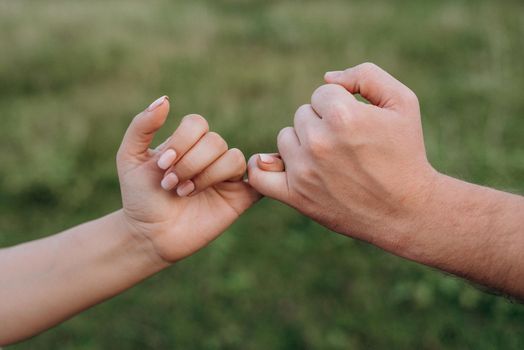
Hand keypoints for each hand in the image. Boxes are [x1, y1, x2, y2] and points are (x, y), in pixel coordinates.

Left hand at [117, 96, 259, 262]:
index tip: (161, 166)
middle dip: (190, 163)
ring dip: (207, 175)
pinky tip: (224, 189)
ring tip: (185, 193)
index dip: (182, 141)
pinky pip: (258, 181)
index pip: (197, 124)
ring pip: (234, 158)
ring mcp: (226, 177)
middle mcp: (209, 156)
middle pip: (215, 141)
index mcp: (188, 143)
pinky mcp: (239, 198)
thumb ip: (142, 126)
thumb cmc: (139, 197)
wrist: (149, 235)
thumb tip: (165, 99)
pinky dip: (254, 178)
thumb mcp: (129, 158)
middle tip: (170, 185)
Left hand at [248, 63, 439, 250]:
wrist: (406, 209)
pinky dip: (263, 168)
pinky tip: (275, 165)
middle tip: (347, 146)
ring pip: (285, 138)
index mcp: (343, 116)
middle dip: (323, 124)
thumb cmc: (406, 153)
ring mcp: (304, 170)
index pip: (322, 94)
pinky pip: (260, 175)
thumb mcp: (403, 102)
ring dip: (302, 144)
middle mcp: (319, 142)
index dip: (341, 105)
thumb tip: (327, 79)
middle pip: (302, 114)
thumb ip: (365, 76)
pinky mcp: (295, 195)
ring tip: (331, 160)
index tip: (357, 124)